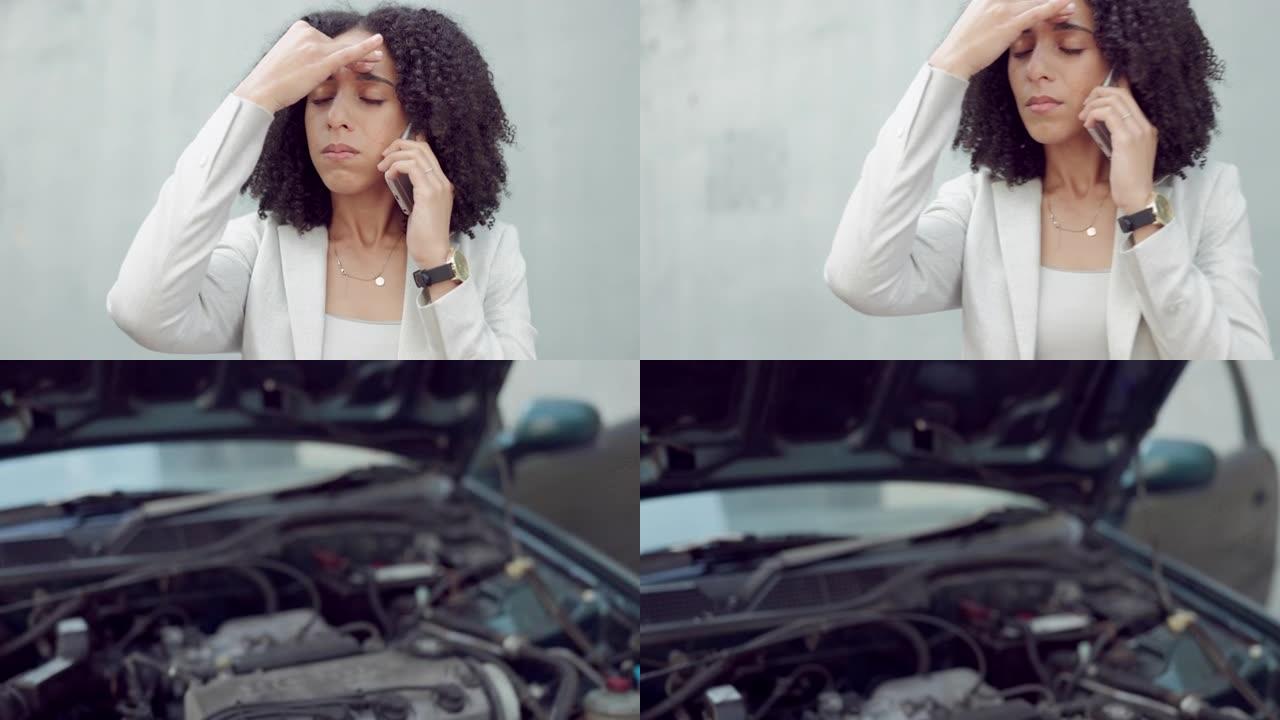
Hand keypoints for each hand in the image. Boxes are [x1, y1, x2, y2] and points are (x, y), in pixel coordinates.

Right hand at [233, 21, 384, 113]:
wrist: (261, 90)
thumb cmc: (273, 81)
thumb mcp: (289, 60)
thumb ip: (306, 56)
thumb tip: (321, 63)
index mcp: (298, 30)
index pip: (326, 41)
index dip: (341, 52)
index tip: (355, 60)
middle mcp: (307, 34)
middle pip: (337, 46)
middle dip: (355, 56)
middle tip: (372, 61)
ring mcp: (315, 46)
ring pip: (345, 51)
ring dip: (363, 57)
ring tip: (377, 59)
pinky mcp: (322, 60)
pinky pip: (348, 53)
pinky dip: (365, 48)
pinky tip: (378, 44)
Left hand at [378, 132, 454, 269]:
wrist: (433, 253)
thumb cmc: (424, 235)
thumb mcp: (419, 207)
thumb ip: (414, 190)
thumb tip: (399, 175)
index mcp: (442, 184)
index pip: (428, 152)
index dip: (408, 146)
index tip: (391, 154)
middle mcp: (443, 182)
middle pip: (422, 147)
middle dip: (398, 146)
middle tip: (383, 157)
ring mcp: (438, 186)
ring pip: (415, 154)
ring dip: (394, 157)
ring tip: (382, 168)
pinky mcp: (428, 193)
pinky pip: (411, 167)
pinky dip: (396, 167)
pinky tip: (388, 176)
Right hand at [929, 0, 1075, 79]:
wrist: (952, 59)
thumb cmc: (963, 45)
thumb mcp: (975, 20)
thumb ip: (990, 11)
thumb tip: (1002, 14)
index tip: (1047, 0)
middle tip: (1065, 2)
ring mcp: (1002, 10)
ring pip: (1036, 1)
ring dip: (1056, 4)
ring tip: (1071, 7)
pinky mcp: (1008, 24)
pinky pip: (1036, 13)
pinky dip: (1052, 8)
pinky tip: (1065, 6)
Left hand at [1078, 76, 1158, 214]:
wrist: (1137, 197)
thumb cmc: (1128, 180)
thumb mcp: (1125, 153)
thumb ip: (1118, 136)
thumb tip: (1102, 122)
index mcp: (1147, 128)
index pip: (1130, 97)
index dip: (1110, 91)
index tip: (1093, 100)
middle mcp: (1145, 125)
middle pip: (1121, 93)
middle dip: (1098, 94)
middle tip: (1084, 107)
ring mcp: (1138, 130)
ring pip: (1114, 100)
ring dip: (1093, 105)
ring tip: (1083, 118)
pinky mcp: (1126, 138)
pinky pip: (1108, 114)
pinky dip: (1093, 114)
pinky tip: (1086, 125)